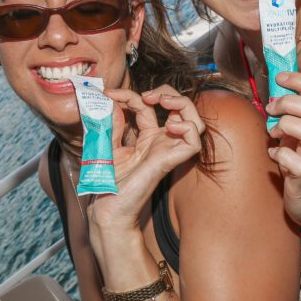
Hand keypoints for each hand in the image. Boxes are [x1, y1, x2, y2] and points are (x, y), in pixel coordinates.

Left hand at [88, 85, 203, 248]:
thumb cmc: (106, 182)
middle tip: (148, 95)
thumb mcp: (105, 143)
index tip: (109, 94)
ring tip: (164, 102)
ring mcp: (168, 150)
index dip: (130, 94)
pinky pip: (194, 141)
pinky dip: (188, 127)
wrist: (106, 208)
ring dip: (183, 104)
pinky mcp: (170, 161)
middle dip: (167, 92)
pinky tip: (171, 125)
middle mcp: (161, 142)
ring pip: (194, 121)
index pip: (148, 106)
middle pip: (180, 108)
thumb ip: (111, 122)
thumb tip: (110, 100)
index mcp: (146, 137)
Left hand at [265, 72, 300, 233]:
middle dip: (290, 102)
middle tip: (272, 109)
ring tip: (273, 132)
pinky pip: (298, 166)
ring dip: (286, 126)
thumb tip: (274, 88)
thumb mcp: (300, 133)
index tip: (280, 79)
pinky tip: (273, 155)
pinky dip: (281, 156)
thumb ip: (292, 113)